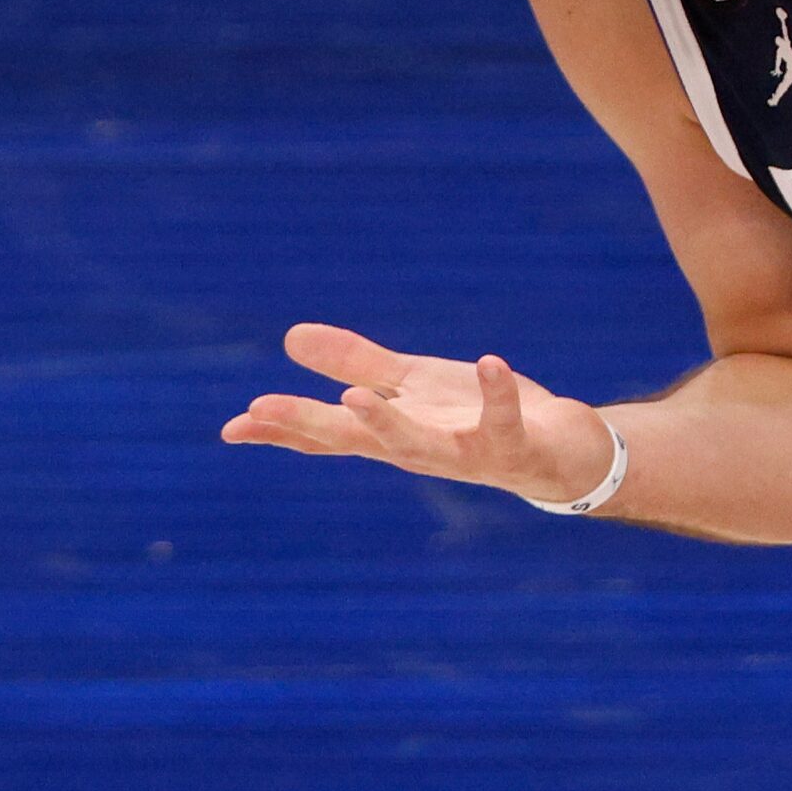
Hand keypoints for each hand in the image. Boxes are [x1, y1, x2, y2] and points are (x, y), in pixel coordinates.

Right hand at [221, 323, 617, 505]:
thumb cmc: (475, 420)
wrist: (559, 454)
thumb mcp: (413, 386)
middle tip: (260, 410)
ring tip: (355, 397)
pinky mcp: (513, 444)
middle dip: (310, 424)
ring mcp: (466, 453)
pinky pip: (502, 419)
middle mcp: (421, 450)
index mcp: (391, 434)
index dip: (279, 430)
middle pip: (357, 440)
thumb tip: (292, 336)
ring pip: (421, 446)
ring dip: (389, 425)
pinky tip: (487, 362)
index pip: (326, 434)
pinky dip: (495, 393)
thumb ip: (357, 364)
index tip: (232, 427)